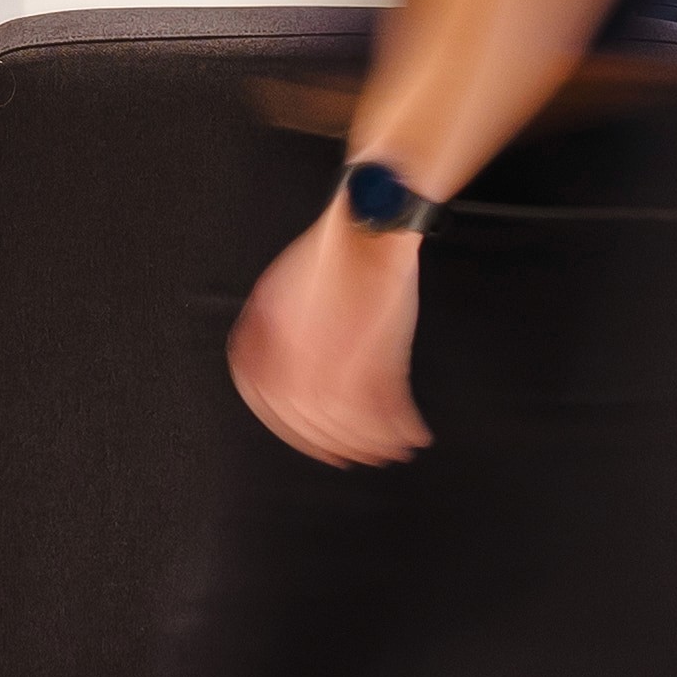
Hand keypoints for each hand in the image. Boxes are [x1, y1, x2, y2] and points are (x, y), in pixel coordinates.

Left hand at [229, 210, 429, 466]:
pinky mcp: (372, 349)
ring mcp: (331, 349)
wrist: (370, 220)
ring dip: (372, 441)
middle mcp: (292, 345)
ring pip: (347, 417)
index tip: (312, 443)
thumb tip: (278, 378)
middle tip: (353, 456)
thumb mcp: (284, 290)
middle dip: (334, 443)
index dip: (291, 430)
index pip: (266, 400)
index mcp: (265, 331)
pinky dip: (400, 425)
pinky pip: (384, 404)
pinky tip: (411, 432)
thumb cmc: (337, 251)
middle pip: (308, 415)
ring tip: (389, 449)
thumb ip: (276, 336)